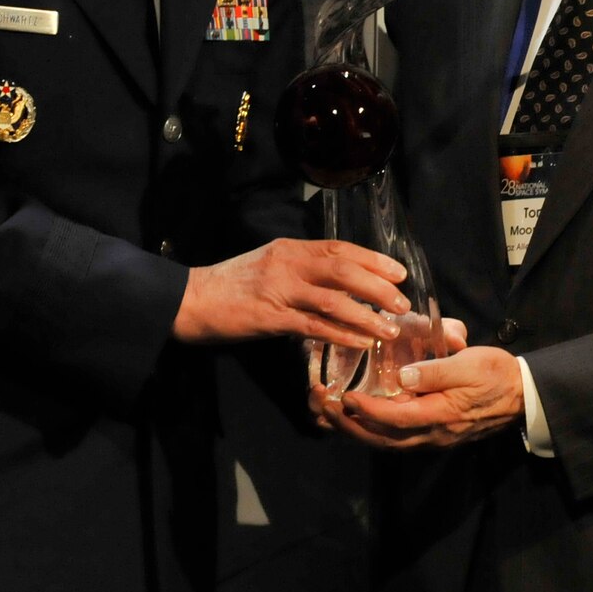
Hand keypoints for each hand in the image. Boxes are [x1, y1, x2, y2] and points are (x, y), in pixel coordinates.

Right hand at [172, 238, 407, 346]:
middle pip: (344, 270)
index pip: (340, 248)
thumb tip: (339, 281)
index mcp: (289, 249)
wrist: (190, 301)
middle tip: (402, 302)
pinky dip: (341, 334)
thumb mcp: (269, 265)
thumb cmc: (231, 286)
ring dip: (367, 315)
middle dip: (378, 286)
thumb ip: (301, 269)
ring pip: (334, 299)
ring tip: (389, 328)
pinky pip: (314, 326)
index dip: (373, 260)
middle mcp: (287, 264)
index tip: (398, 272)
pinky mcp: (270, 317)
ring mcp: (279, 290)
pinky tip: (360, 343)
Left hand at [320, 343, 523, 448]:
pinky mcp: (431, 435)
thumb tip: (402, 376)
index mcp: (439, 415)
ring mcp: (430, 438)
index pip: (394, 418)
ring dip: (353, 430)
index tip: (343, 396)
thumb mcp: (469, 365)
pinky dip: (369, 431)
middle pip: (380, 438)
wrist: (522, 396)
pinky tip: (354, 419)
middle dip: (347, 424)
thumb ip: (435, 371)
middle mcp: (431, 434)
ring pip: (384, 442)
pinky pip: (393, 439)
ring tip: (326, 414)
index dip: (366, 409)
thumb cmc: (496, 375)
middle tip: (321, 405)